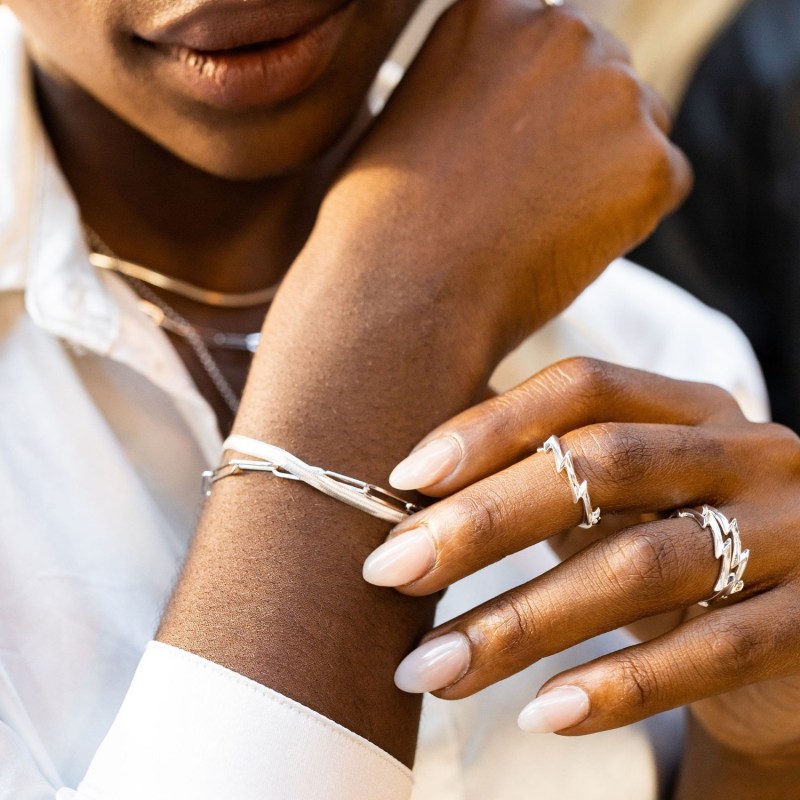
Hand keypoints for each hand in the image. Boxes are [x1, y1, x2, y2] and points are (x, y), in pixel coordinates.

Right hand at [313, 0, 690, 359]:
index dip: (537, 103)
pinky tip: (565, 248)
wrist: (403, 294)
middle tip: (532, 196)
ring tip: (540, 227)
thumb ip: (476, 85)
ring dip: (609, 172)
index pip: (551, 44)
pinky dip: (629, 220)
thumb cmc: (384, 223)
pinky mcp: (652, 164)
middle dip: (582, 130)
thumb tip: (518, 111)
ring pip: (643, 126)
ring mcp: (615, 94)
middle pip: (606, 74)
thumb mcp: (411, 114)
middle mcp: (562, 30)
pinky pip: (663, 184)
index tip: (512, 152)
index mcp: (494, 10)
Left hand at [363, 357, 799, 763]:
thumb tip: (417, 470)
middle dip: (484, 520)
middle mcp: (746, 455)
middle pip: (603, 465)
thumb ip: (548, 471)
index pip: (584, 387)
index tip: (407, 476)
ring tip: (432, 667)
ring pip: (641, 567)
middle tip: (391, 569)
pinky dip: (619, 686)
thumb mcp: (624, 497)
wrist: (799, 635)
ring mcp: (789, 535)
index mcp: (691, 409)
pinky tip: (540, 714)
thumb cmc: (681, 545)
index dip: (492, 425)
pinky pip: (713, 652)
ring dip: (521, 622)